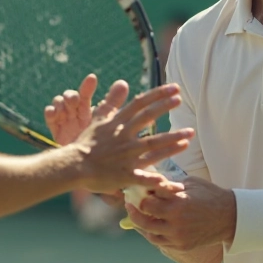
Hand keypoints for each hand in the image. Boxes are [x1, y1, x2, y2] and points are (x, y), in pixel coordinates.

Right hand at [44, 74, 127, 145]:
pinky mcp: (55, 127)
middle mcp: (74, 111)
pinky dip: (50, 112)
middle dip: (71, 96)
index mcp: (86, 109)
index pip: (86, 94)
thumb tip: (124, 83)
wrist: (82, 165)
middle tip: (74, 100)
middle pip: (70, 97)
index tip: (92, 79)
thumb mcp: (104, 122)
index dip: (88, 86)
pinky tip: (53, 113)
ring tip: (63, 107)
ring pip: (59, 102)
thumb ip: (112, 103)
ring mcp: (63, 118)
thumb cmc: (95, 142)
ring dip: (60, 102)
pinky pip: (49, 115)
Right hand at [70, 83, 193, 193]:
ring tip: (189, 134)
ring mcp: (125, 156)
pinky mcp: (124, 174)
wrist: (72, 165)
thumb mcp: (98, 119)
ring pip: (152, 146)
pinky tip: (171, 180)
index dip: (158, 95)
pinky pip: (142, 177)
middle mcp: (123, 137)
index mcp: (118, 124)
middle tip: (180, 101)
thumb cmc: (85, 143)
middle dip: (164, 109)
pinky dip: (155, 179)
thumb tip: (123, 82)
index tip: (174, 88)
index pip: (140, 104)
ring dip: (172, 140)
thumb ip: (112, 101)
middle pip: (147, 119)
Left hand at [124, 176, 235, 251]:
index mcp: (178, 202)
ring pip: (148, 233)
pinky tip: (148, 226)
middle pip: (143, 217)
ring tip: (135, 216)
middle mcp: (176, 221)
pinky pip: (159, 242)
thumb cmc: (209, 195)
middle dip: (134, 209)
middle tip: (129, 203)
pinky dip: (150, 234)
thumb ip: (170, 185)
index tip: (134, 190)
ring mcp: (178, 236)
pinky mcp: (182, 245)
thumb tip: (150, 182)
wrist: (230, 217)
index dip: (139, 195)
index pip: (148, 200)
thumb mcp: (190, 183)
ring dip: (139, 224)